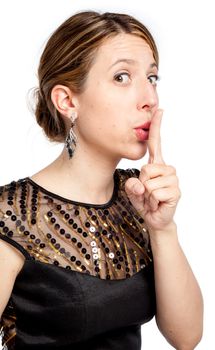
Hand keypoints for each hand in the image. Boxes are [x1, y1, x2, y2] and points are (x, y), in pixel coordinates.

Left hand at [125, 109, 180, 231]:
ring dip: (146, 194)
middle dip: (141, 183)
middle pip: (145, 169)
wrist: (154, 218)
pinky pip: (154, 193)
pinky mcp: (175, 191)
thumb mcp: (132, 191)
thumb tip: (141, 184)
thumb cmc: (143, 201)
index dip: (157, 127)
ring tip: (152, 198)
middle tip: (147, 192)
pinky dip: (151, 201)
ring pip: (149, 182)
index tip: (160, 110)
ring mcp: (172, 179)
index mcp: (156, 164)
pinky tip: (157, 203)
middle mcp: (166, 168)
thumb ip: (131, 185)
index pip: (156, 143)